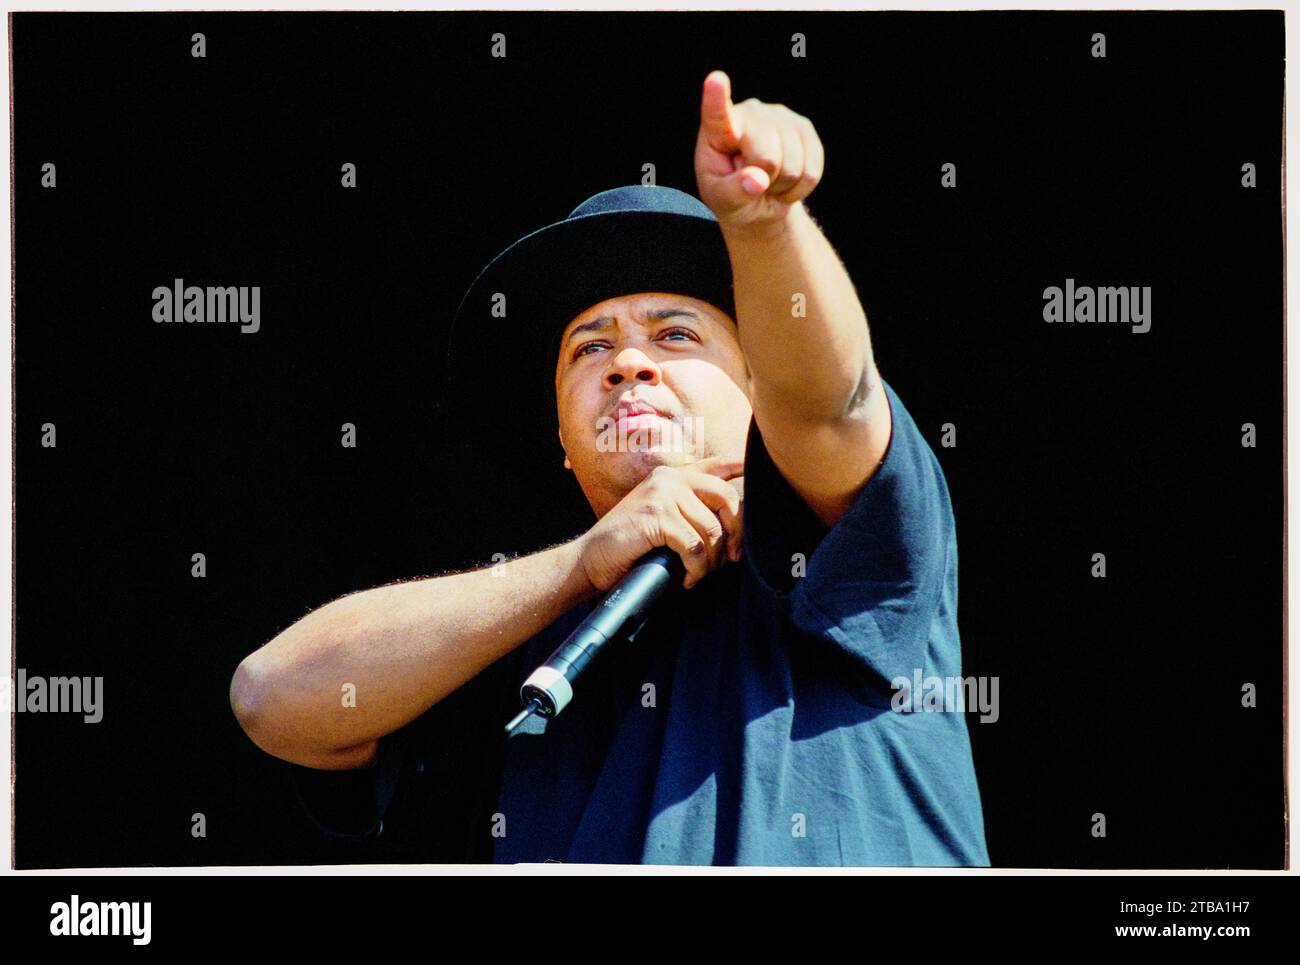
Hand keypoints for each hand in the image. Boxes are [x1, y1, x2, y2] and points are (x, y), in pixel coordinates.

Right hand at [577, 456, 744, 591]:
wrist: (589, 559)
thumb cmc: (628, 546)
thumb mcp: (660, 519)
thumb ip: (689, 513)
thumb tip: (730, 532)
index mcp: (671, 476)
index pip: (714, 465)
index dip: (737, 465)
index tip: (751, 466)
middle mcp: (668, 478)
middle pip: (726, 498)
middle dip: (736, 533)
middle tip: (731, 560)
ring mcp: (662, 494)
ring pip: (711, 529)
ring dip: (711, 560)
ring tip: (698, 574)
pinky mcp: (657, 516)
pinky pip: (694, 546)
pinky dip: (695, 569)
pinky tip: (687, 579)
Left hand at [694, 69, 824, 232]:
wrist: (758, 199)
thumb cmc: (732, 195)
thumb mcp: (723, 201)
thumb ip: (733, 192)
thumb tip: (757, 180)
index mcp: (718, 130)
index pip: (717, 115)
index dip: (717, 98)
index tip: (715, 80)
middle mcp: (750, 114)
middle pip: (767, 158)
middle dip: (765, 180)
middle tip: (754, 182)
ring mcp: (779, 117)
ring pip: (793, 167)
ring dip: (783, 185)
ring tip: (769, 181)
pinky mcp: (804, 128)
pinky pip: (811, 171)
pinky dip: (800, 187)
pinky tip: (786, 180)